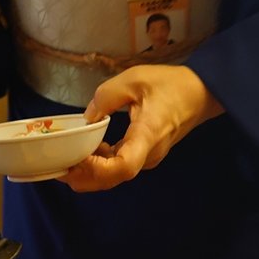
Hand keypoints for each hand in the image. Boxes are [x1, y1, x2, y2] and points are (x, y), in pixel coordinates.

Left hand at [59, 65, 223, 191]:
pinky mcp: (142, 157)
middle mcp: (146, 155)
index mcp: (147, 136)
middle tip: (57, 164)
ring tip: (66, 158)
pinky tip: (86, 151)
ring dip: (87, 172)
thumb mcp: (134, 79)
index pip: (123, 167)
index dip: (96, 170)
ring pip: (111, 177)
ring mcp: (145, 159)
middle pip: (111, 179)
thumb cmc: (171, 85)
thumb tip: (86, 118)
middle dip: (82, 176)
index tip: (77, 159)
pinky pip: (116, 168)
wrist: (201, 93)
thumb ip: (106, 97)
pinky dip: (98, 165)